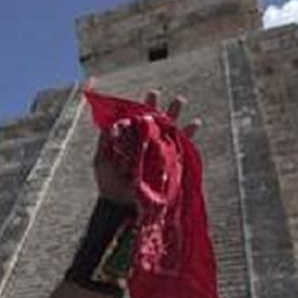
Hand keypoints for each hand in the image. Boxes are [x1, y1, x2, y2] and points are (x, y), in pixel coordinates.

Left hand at [93, 89, 200, 205]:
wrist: (121, 205)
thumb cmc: (109, 183)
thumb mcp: (102, 161)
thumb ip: (106, 142)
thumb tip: (111, 124)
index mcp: (129, 140)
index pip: (136, 119)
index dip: (142, 106)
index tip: (151, 94)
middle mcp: (144, 143)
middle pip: (153, 121)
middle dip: (157, 107)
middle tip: (159, 93)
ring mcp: (157, 152)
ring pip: (168, 130)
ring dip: (174, 115)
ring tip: (179, 100)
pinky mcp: (168, 162)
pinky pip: (180, 147)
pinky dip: (188, 136)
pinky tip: (195, 123)